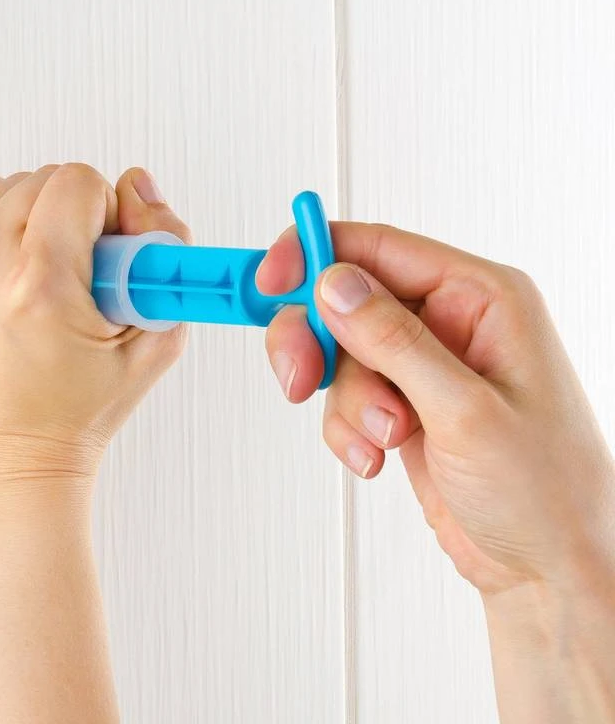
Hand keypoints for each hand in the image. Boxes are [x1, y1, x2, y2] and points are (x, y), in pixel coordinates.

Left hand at [0, 163, 189, 490]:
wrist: (1, 459)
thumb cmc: (68, 415)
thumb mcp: (152, 342)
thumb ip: (166, 253)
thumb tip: (141, 188)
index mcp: (39, 284)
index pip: (81, 182)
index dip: (108, 214)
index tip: (107, 256)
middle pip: (45, 179)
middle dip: (75, 217)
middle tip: (79, 274)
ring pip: (8, 184)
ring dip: (34, 216)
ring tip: (42, 273)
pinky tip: (9, 264)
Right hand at [257, 222, 614, 595]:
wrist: (545, 568)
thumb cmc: (546, 492)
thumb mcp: (466, 410)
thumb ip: (393, 340)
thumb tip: (335, 285)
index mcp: (481, 298)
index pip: (379, 248)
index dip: (316, 256)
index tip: (271, 281)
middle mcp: (450, 322)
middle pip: (346, 299)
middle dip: (317, 340)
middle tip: (299, 375)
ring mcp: (423, 365)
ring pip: (340, 353)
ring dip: (347, 401)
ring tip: (384, 437)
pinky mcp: (403, 402)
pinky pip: (345, 395)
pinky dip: (348, 427)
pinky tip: (378, 455)